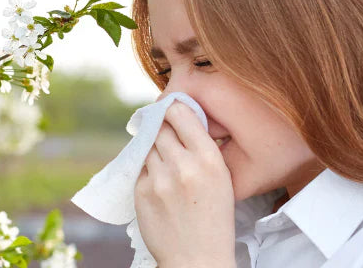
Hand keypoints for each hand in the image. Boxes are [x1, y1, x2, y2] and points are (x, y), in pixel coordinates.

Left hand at [134, 102, 235, 267]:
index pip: (180, 113)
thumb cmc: (213, 219)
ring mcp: (159, 179)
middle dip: (162, 128)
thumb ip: (203, 149)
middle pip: (160, 127)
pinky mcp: (141, 191)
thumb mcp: (222, 179)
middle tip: (166, 134)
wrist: (196, 258)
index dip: (172, 108)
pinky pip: (140, 167)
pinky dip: (147, 170)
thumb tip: (181, 119)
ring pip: (148, 146)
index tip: (170, 109)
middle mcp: (183, 165)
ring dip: (154, 149)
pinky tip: (160, 183)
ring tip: (166, 164)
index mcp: (209, 159)